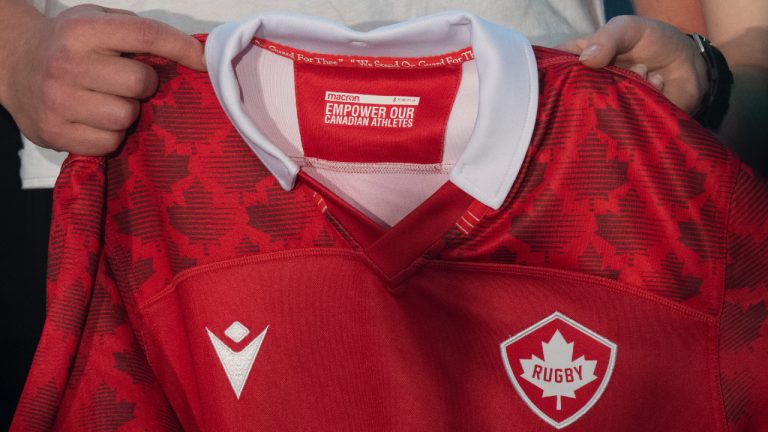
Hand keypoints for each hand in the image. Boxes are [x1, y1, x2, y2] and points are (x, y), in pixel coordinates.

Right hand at [0, 4, 204, 155]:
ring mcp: (58, 100)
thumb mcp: (97, 22)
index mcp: (83, 30)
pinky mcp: (54, 131)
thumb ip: (137, 33)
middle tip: (125, 82)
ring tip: (107, 101)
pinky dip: (110, 135)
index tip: (203, 60)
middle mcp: (68, 63)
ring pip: (126, 116)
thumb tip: (193, 52)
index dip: (182, 48)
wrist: (12, 63)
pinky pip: (109, 142)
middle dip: (143, 85)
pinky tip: (94, 121)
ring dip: (126, 112)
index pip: (147, 35)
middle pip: (141, 82)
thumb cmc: (67, 44)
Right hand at [558, 15, 707, 113]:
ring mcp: (605, 109)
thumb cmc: (652, 40)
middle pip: (569, 100)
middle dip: (591, 89)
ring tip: (642, 70)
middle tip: (611, 75)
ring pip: (599, 112)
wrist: (690, 62)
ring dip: (625, 88)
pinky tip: (657, 83)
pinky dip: (647, 96)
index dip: (550, 78)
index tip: (566, 75)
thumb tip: (586, 60)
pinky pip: (629, 120)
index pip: (552, 74)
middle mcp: (587, 90)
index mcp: (578, 64)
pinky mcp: (627, 125)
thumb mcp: (627, 28)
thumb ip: (607, 39)